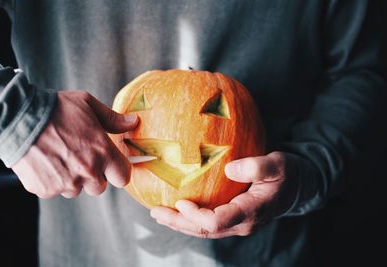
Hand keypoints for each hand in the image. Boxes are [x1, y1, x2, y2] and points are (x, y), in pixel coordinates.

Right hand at [12, 91, 138, 198]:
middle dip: (94, 175)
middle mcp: (87, 171)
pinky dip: (53, 180)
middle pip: (100, 187)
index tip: (112, 165)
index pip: (123, 178)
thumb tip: (133, 122)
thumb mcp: (88, 105)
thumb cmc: (56, 109)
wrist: (18, 117)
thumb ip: (113, 119)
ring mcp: (66, 183)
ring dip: (73, 179)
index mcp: (102, 152)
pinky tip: (47, 162)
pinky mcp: (46, 189)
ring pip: (77, 190)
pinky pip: (55, 190)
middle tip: (81, 157)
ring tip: (61, 157)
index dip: (118, 171)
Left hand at [150, 152, 298, 237]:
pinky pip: (207, 223)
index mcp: (251, 211)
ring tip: (158, 213)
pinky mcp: (233, 218)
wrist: (297, 186)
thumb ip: (257, 167)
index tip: (180, 202)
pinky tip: (176, 210)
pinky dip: (189, 219)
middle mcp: (242, 223)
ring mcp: (237, 223)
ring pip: (204, 230)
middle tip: (155, 211)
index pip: (219, 221)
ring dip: (180, 223)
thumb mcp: (277, 164)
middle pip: (205, 230)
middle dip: (179, 223)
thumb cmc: (287, 173)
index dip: (197, 216)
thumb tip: (230, 168)